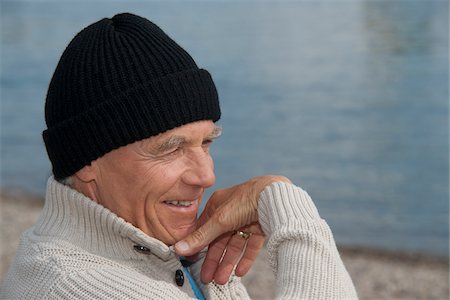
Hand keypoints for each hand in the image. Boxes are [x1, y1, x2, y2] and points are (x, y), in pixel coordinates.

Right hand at [175, 175, 290, 283]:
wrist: (275, 197)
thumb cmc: (245, 200)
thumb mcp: (219, 220)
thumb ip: (201, 237)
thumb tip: (179, 248)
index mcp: (217, 205)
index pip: (204, 229)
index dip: (198, 245)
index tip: (191, 260)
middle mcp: (231, 212)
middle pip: (219, 240)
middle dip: (213, 260)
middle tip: (207, 277)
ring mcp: (246, 220)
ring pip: (234, 245)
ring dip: (228, 262)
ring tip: (222, 280)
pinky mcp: (260, 227)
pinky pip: (251, 245)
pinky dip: (246, 258)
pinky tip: (240, 271)